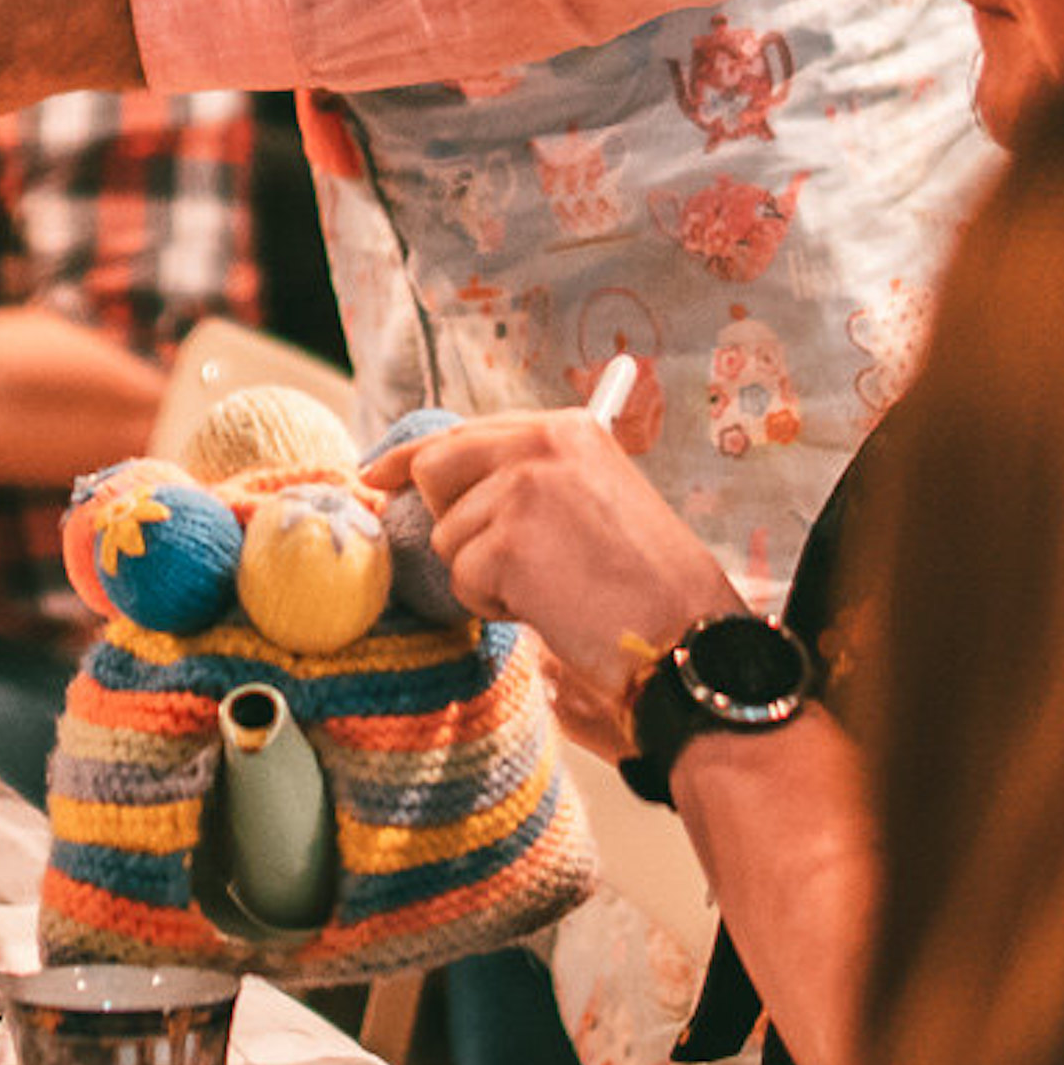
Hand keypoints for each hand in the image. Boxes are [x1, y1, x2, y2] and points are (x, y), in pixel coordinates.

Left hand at [366, 413, 746, 708]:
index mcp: (565, 428)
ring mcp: (521, 489)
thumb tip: (443, 482)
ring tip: (555, 587)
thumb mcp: (594, 500)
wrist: (688, 636)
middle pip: (434, 471)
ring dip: (487, 576)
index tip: (375, 473)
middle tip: (503, 562)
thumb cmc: (646, 585)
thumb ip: (530, 481)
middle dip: (452, 523)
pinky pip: (463, 582)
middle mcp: (540, 443)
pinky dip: (497, 607)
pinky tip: (551, 607)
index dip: (412, 458)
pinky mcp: (508, 541)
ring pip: (447, 537)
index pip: (462, 433)